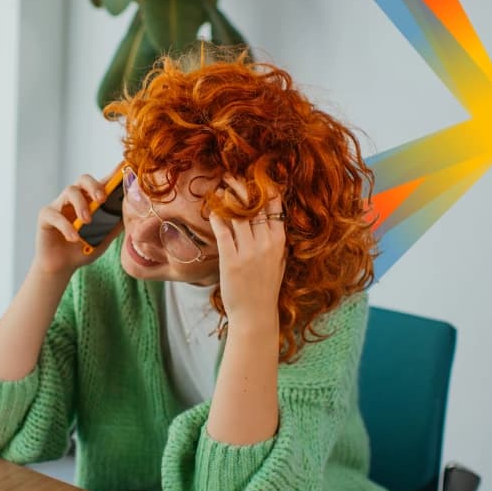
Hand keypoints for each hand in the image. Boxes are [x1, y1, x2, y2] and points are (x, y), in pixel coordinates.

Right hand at [32, 173, 122, 276]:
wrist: (61, 268)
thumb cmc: (82, 251)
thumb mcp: (103, 239)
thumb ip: (114, 226)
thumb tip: (132, 213)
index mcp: (90, 202)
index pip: (102, 183)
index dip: (113, 173)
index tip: (124, 165)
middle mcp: (74, 199)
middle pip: (83, 179)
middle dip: (94, 186)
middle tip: (101, 199)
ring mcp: (59, 205)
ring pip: (70, 191)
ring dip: (81, 205)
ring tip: (87, 221)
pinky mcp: (46, 216)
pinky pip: (56, 215)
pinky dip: (66, 226)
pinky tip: (74, 238)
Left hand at [209, 176, 285, 327]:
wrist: (255, 314)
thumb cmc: (266, 289)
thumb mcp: (278, 262)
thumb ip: (276, 241)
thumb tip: (272, 220)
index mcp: (279, 242)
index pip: (274, 208)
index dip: (265, 190)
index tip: (256, 178)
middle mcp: (265, 244)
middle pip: (255, 207)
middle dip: (242, 188)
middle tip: (231, 176)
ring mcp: (248, 251)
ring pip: (238, 216)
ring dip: (228, 199)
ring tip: (220, 189)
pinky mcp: (231, 259)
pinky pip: (223, 232)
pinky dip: (217, 218)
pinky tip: (212, 210)